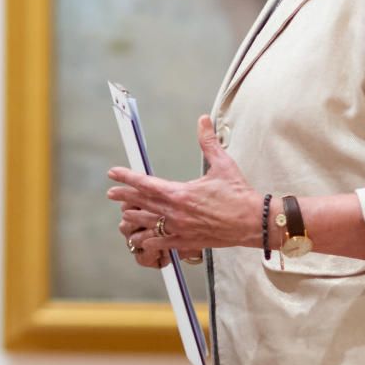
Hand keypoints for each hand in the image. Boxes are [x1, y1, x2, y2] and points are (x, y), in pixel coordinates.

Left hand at [107, 116, 259, 255]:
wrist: (253, 222)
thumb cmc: (238, 194)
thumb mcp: (222, 164)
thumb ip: (208, 142)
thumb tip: (203, 121)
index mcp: (180, 193)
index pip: (145, 183)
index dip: (127, 177)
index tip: (113, 173)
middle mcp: (175, 213)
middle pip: (141, 204)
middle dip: (124, 197)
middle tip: (111, 193)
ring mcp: (180, 229)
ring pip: (148, 225)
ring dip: (134, 220)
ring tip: (124, 217)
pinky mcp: (187, 242)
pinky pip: (162, 243)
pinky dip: (150, 241)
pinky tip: (142, 241)